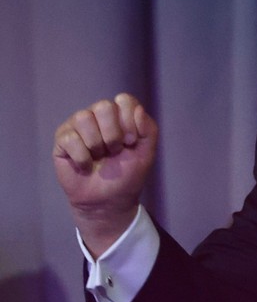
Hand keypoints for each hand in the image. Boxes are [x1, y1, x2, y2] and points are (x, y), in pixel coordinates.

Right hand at [53, 93, 157, 256]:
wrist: (108, 201)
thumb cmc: (128, 175)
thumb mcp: (146, 153)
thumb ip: (148, 129)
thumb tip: (137, 109)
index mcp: (120, 115)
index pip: (124, 100)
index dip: (129, 121)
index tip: (131, 142)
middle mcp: (98, 116)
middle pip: (103, 106)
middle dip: (113, 133)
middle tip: (115, 151)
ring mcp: (78, 126)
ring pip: (83, 118)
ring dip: (97, 145)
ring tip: (99, 158)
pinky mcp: (62, 140)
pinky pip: (70, 138)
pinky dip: (82, 157)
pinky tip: (86, 166)